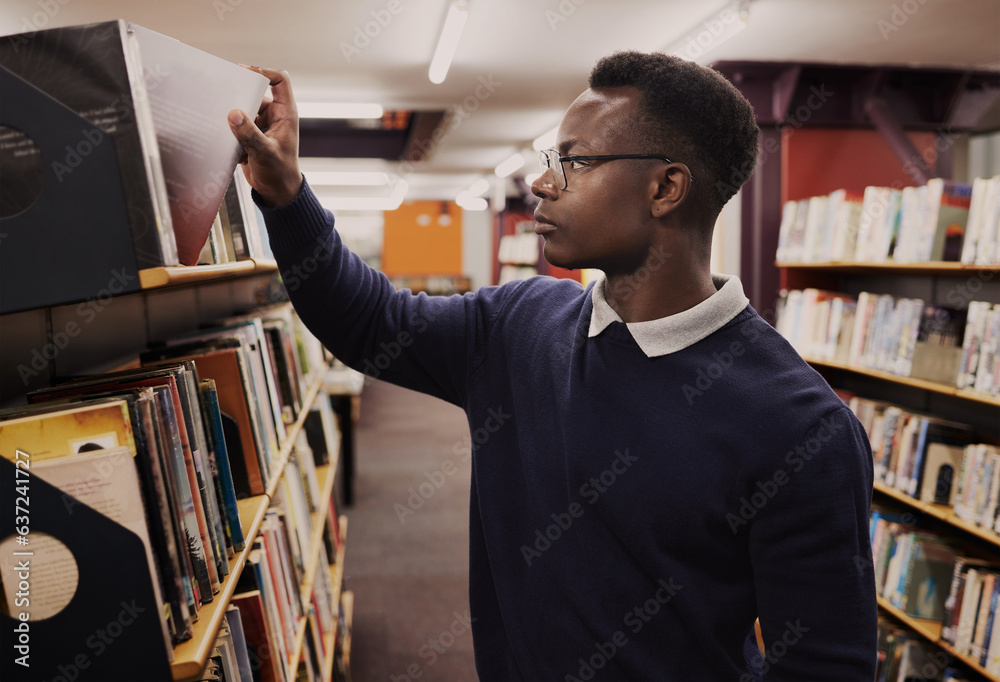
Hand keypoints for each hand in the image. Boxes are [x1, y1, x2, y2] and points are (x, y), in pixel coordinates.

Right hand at [228, 66, 301, 206]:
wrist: (276, 193)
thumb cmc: (280, 173)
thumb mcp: (265, 152)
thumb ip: (250, 134)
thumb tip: (233, 113)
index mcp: (285, 114)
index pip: (279, 81)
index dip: (264, 71)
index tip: (244, 70)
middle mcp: (273, 116)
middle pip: (254, 94)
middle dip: (238, 95)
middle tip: (219, 94)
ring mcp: (261, 125)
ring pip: (242, 111)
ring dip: (230, 117)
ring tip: (217, 120)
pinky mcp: (249, 136)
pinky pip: (235, 126)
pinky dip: (228, 131)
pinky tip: (224, 141)